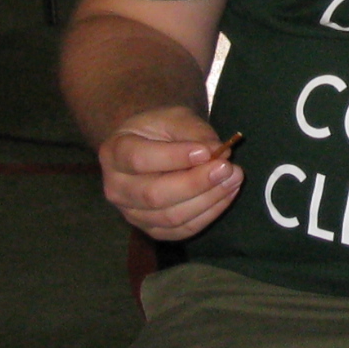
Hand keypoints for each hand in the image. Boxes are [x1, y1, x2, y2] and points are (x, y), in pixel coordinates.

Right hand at [101, 106, 240, 240]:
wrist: (147, 147)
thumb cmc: (159, 129)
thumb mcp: (174, 117)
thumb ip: (194, 132)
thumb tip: (218, 152)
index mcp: (114, 152)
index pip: (140, 160)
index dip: (174, 157)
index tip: (207, 152)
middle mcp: (116, 187)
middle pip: (155, 194)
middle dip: (197, 183)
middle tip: (229, 168)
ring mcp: (131, 213)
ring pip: (171, 217)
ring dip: (208, 200)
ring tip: (234, 179)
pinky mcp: (151, 229)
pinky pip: (181, 230)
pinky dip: (208, 214)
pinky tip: (226, 195)